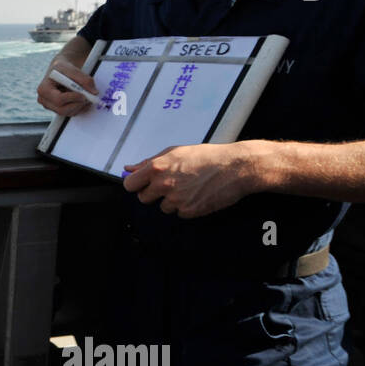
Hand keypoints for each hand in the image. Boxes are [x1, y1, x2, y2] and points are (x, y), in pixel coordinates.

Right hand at [37, 57, 97, 116]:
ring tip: (86, 95)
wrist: (60, 71)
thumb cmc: (63, 68)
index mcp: (43, 89)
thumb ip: (84, 79)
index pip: (58, 99)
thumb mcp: (72, 69)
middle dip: (78, 104)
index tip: (84, 94)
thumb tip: (94, 92)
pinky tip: (82, 99)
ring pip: (68, 112)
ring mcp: (50, 107)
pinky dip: (79, 108)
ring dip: (80, 106)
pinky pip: (70, 113)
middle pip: (62, 110)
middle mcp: (44, 100)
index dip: (73, 98)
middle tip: (88, 97)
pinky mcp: (57, 110)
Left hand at [121, 142, 263, 218]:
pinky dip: (185, 206)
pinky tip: (197, 194)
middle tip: (169, 185)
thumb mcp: (175, 152)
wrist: (235, 168)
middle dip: (153, 193)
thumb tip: (130, 168)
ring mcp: (176, 199)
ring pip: (162, 207)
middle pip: (143, 198)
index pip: (130, 184)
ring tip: (188, 187)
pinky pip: (179, 213)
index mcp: (157, 168)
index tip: (141, 184)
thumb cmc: (207, 157)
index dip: (135, 184)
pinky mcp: (188, 211)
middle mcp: (164, 184)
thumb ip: (149, 162)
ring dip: (171, 200)